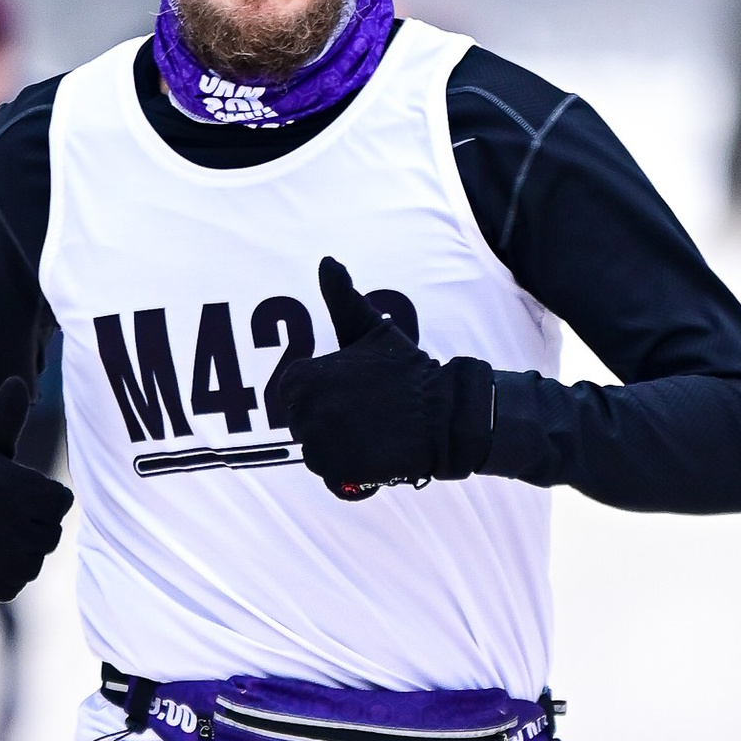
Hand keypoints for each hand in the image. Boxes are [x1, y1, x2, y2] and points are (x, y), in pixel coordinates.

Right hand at [0, 376, 72, 597]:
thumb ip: (6, 417)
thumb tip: (18, 382)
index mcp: (8, 484)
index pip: (60, 502)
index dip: (45, 498)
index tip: (23, 493)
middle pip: (50, 535)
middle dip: (34, 526)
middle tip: (8, 517)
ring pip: (33, 563)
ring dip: (21, 554)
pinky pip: (11, 586)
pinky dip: (3, 578)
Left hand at [277, 256, 495, 497]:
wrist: (445, 413)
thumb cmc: (406, 370)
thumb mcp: (371, 329)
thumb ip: (341, 298)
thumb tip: (327, 262)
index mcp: (303, 378)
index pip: (295, 395)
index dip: (326, 396)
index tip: (354, 393)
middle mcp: (305, 411)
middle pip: (304, 426)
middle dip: (331, 423)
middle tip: (367, 414)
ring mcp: (319, 444)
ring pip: (317, 453)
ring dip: (341, 449)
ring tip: (373, 433)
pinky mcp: (337, 472)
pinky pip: (332, 478)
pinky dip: (351, 474)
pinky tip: (375, 457)